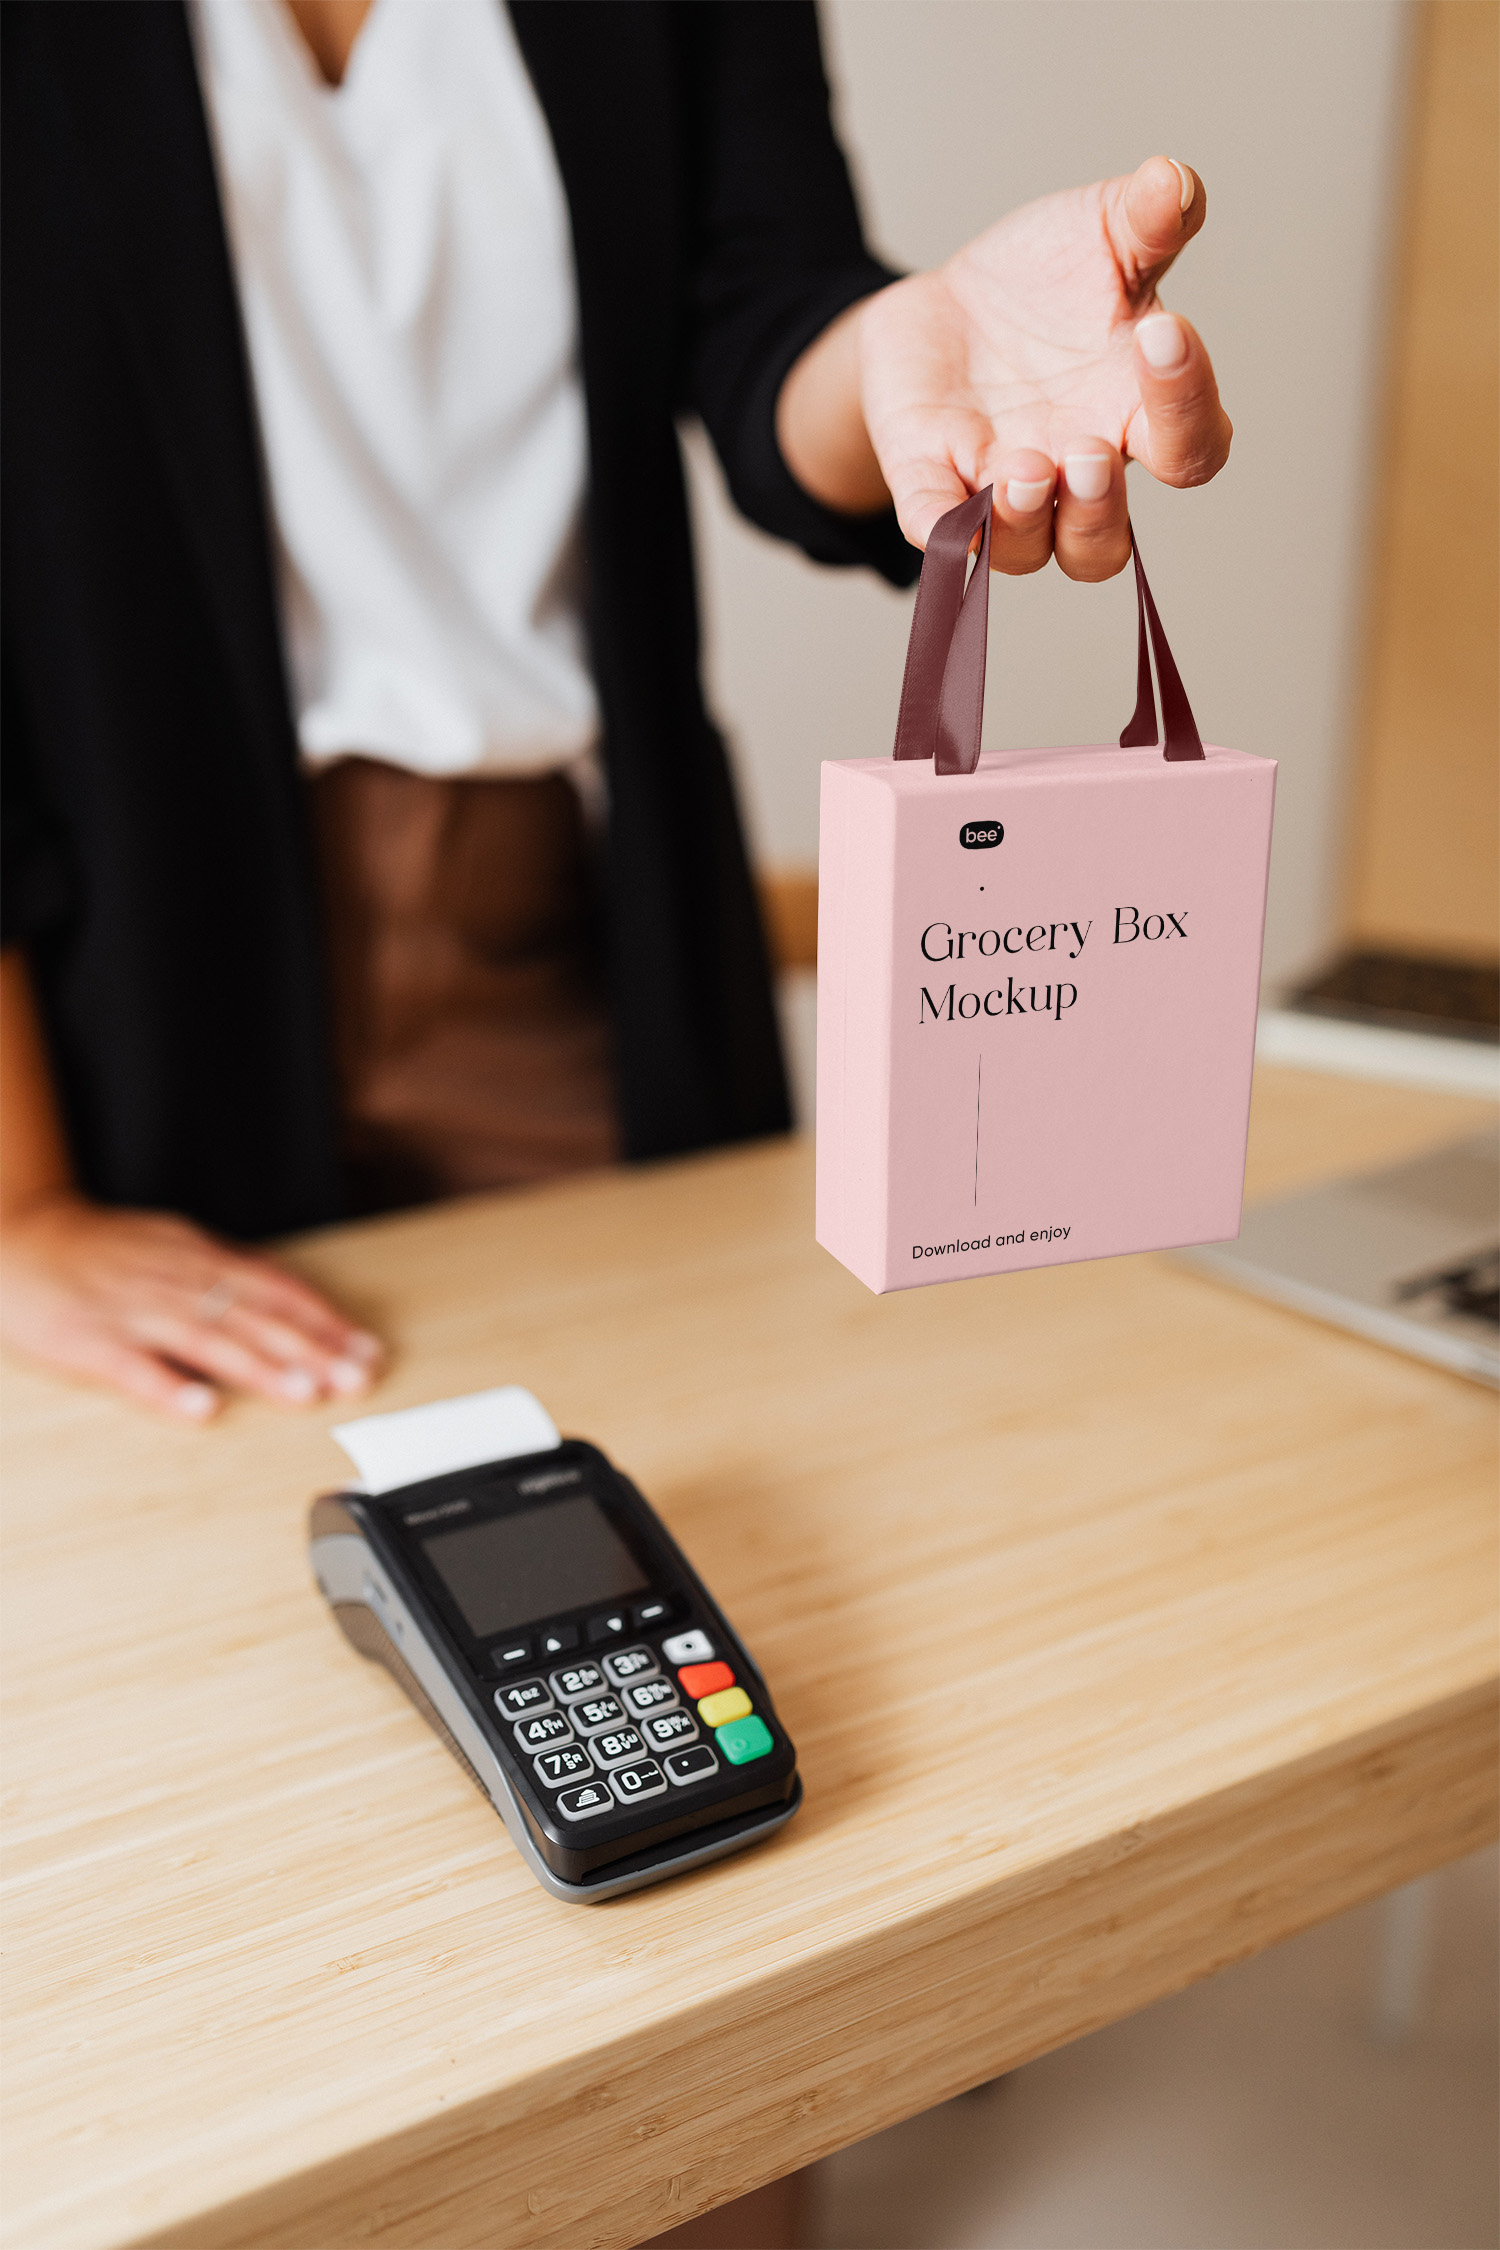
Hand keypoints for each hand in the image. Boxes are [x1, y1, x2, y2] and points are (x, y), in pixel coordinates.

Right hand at [0, 1193, 383, 1420]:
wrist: (15, 1236)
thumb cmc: (98, 1251)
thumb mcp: (172, 1248)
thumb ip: (224, 1278)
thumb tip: (286, 1304)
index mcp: (197, 1258)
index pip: (275, 1288)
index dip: (324, 1320)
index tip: (367, 1350)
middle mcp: (174, 1281)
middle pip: (253, 1315)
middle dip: (310, 1349)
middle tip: (355, 1380)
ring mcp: (132, 1310)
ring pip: (205, 1339)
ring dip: (259, 1367)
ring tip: (304, 1393)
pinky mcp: (87, 1341)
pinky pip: (131, 1367)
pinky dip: (168, 1387)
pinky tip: (202, 1409)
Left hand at [860, 154, 1231, 577]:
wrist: (949, 304)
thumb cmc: (1047, 284)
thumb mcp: (1100, 233)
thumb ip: (1146, 219)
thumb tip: (1173, 180)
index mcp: (1136, 416)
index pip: (1191, 448)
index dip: (1187, 406)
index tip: (1162, 333)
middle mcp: (1076, 473)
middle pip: (1104, 543)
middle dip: (1098, 507)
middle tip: (1085, 451)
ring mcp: (1003, 488)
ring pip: (1030, 551)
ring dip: (1027, 523)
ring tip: (1023, 470)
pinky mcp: (934, 482)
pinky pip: (942, 532)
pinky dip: (947, 535)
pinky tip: (947, 521)